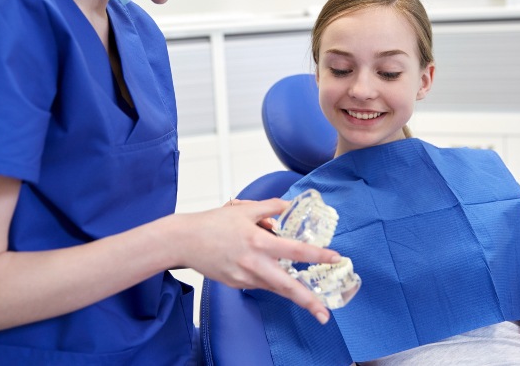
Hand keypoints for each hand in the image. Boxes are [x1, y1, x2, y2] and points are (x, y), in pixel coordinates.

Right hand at [174, 199, 340, 323]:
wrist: (184, 240)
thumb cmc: (212, 223)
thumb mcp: (244, 209)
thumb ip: (270, 208)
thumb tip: (288, 206)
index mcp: (258, 241)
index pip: (295, 250)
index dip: (317, 255)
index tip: (336, 258)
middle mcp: (253, 263)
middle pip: (286, 286)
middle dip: (308, 301)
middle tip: (325, 313)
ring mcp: (244, 277)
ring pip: (275, 287)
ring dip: (292, 293)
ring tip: (313, 304)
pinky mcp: (236, 284)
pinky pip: (259, 283)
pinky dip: (269, 280)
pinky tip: (272, 274)